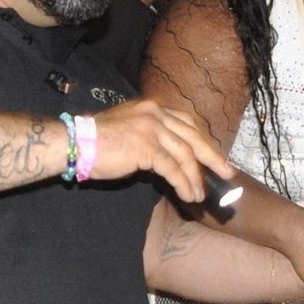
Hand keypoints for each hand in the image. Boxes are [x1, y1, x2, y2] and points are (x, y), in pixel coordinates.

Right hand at [86, 97, 235, 203]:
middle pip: (193, 136)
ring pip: (185, 155)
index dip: (204, 140)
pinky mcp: (146, 147)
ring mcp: (151, 128)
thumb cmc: (99, 142)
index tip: (216, 157)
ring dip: (196, 178)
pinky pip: (173, 168)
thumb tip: (173, 158)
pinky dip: (183, 183)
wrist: (75, 142)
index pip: (187, 123)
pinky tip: (188, 195)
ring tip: (200, 195)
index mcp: (153, 108)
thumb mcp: (131, 131)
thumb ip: (153, 137)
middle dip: (212, 157)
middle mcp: (155, 113)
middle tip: (227, 174)